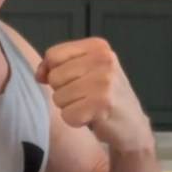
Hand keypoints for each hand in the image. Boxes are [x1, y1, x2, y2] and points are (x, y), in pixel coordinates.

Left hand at [35, 37, 153, 151]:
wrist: (133, 125)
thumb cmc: (105, 97)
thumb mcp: (85, 72)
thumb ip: (57, 67)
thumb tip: (39, 74)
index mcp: (98, 46)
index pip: (53, 54)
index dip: (54, 71)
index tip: (72, 81)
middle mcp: (103, 59)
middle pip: (55, 77)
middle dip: (64, 92)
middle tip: (87, 97)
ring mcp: (104, 81)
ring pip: (59, 97)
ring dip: (70, 108)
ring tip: (90, 106)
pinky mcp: (102, 103)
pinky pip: (67, 115)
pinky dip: (76, 121)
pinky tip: (93, 117)